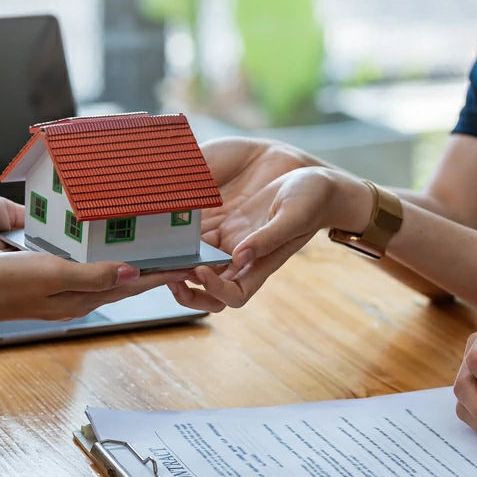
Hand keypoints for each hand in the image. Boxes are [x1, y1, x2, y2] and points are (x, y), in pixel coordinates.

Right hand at [0, 252, 188, 359]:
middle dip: (155, 269)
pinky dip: (105, 260)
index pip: (135, 284)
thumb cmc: (4, 283)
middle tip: (181, 253)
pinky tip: (105, 249)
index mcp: (83, 297)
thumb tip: (132, 273)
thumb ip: (92, 275)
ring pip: (109, 276)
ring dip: (132, 263)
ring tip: (154, 248)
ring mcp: (64, 292)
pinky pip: (88, 271)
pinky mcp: (50, 283)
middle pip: (127, 281)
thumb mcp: (52, 274)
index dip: (164, 273)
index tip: (191, 263)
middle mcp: (79, 297)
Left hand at [171, 139, 370, 311]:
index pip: (234, 295)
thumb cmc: (313, 199)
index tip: (201, 272)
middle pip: (209, 291)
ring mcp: (233, 244)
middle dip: (187, 289)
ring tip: (159, 255)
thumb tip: (240, 256)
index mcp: (261, 265)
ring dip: (180, 266)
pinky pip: (200, 239)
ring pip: (199, 266)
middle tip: (167, 275)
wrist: (317, 181)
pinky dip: (184, 239)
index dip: (215, 290)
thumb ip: (268, 237)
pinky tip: (168, 226)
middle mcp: (244, 260)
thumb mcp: (293, 215)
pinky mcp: (227, 225)